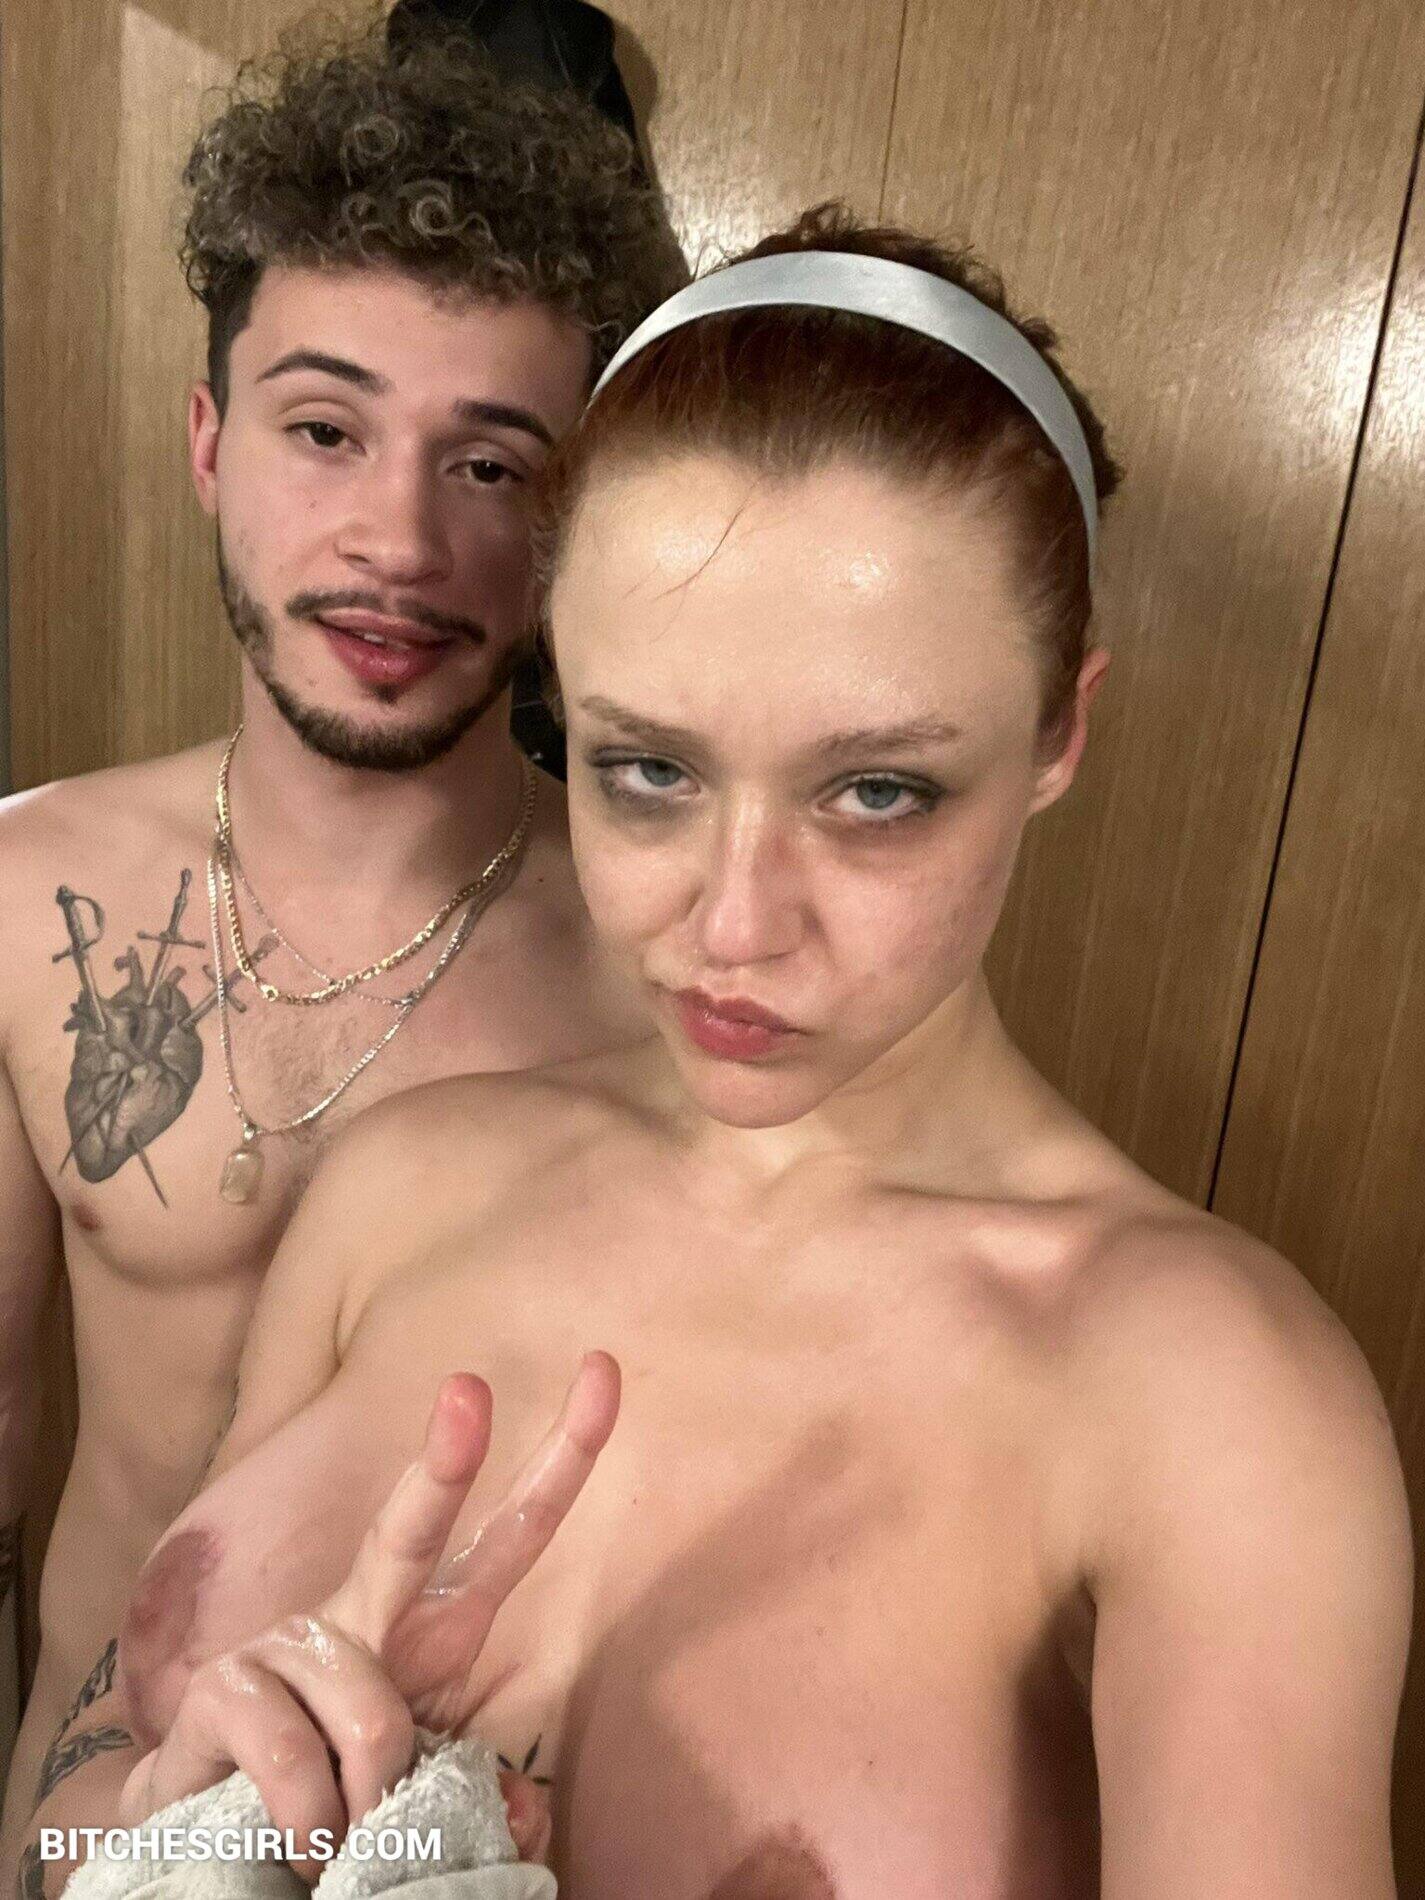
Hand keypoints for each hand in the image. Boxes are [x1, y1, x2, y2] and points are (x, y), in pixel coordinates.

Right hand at [118, 1352, 619, 1878]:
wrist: (218, 1846)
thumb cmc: (343, 1798)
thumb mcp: (433, 1796)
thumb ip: (489, 1797)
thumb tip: (530, 1812)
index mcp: (437, 1627)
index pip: (516, 1535)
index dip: (564, 1456)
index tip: (604, 1370)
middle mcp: (367, 1613)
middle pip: (411, 1527)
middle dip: (444, 1459)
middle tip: (469, 1388)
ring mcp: (291, 1641)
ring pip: (371, 1718)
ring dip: (369, 1804)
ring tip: (341, 1840)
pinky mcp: (225, 1686)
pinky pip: (297, 1761)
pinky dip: (311, 1822)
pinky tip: (292, 1838)